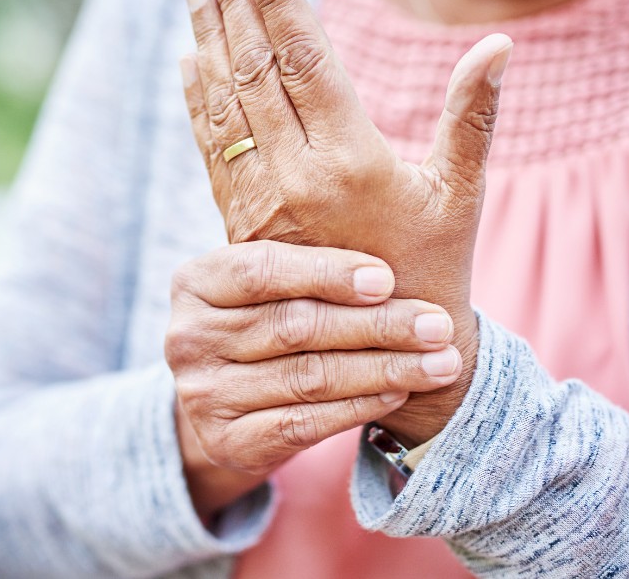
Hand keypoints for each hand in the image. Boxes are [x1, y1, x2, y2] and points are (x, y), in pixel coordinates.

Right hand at [166, 241, 461, 518]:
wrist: (230, 409)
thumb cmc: (271, 322)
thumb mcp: (274, 281)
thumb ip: (312, 250)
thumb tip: (398, 187)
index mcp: (194, 281)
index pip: (262, 270)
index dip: (327, 272)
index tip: (388, 278)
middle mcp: (187, 337)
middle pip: (294, 326)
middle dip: (376, 325)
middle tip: (437, 324)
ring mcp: (202, 394)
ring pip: (308, 378)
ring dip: (385, 368)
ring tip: (440, 361)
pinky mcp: (226, 441)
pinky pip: (305, 423)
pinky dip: (360, 406)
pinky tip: (401, 390)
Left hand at [179, 0, 511, 444]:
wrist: (387, 354)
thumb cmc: (438, 267)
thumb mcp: (461, 192)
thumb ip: (472, 116)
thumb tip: (498, 46)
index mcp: (351, 160)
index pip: (305, 58)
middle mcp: (297, 176)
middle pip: (256, 71)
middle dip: (235, 3)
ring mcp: (262, 201)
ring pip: (228, 105)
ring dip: (209, 41)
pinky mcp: (243, 224)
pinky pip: (214, 150)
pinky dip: (200, 101)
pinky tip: (191, 61)